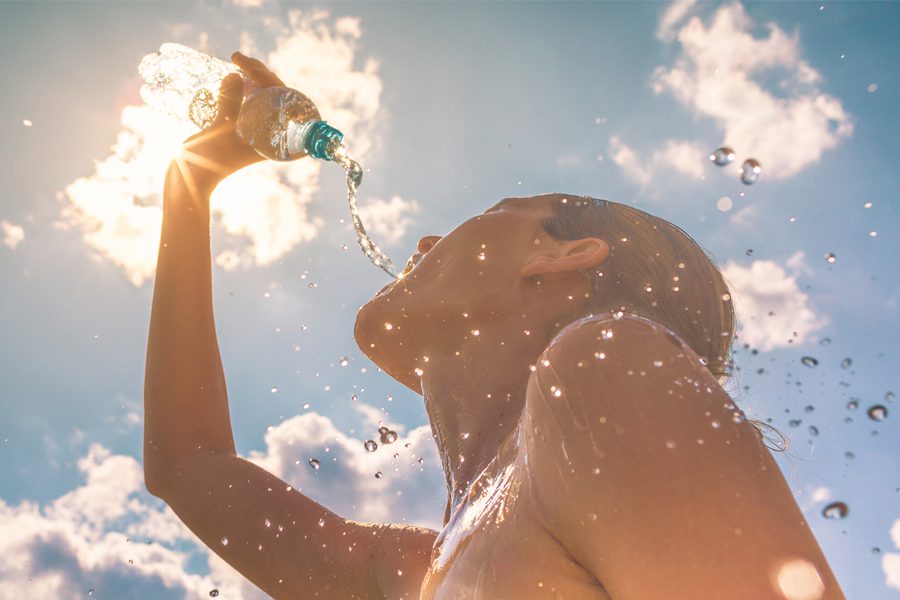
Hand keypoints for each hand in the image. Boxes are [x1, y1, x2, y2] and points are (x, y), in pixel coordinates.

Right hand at [173, 52, 286, 190]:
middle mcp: (269, 137)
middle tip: (238, 58)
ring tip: (236, 62)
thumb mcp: (220, 130)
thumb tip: (236, 74)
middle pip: (273, 98)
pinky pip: (247, 104)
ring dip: (251, 79)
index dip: (269, 79)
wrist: (190, 179)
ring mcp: (255, 133)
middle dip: (259, 74)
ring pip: (260, 99)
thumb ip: (230, 103)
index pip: (282, 102)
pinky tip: (232, 78)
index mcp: (275, 141)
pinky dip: (241, 89)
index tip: (250, 65)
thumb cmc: (208, 161)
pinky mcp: (240, 131)